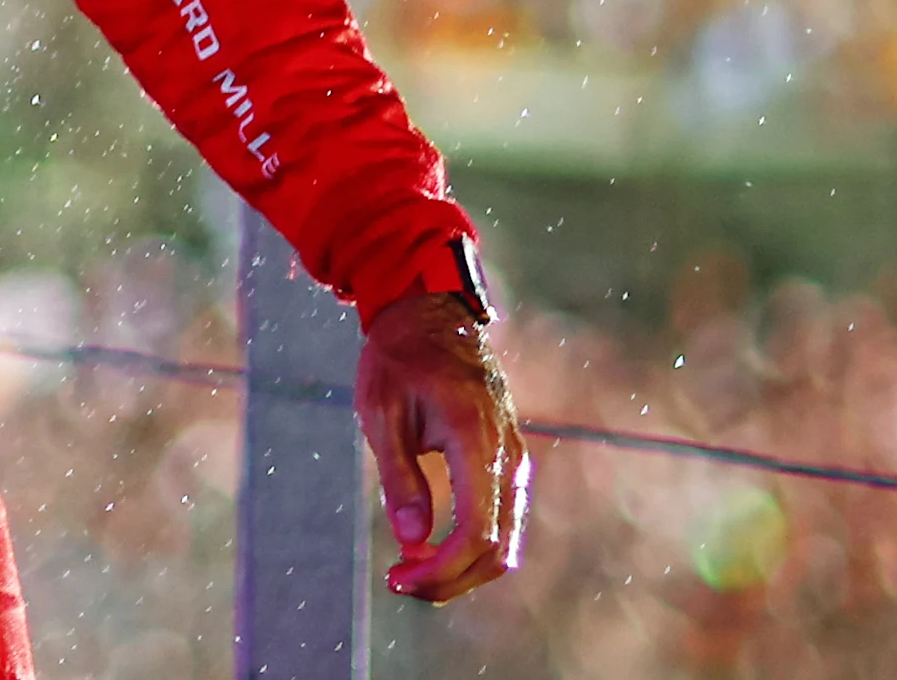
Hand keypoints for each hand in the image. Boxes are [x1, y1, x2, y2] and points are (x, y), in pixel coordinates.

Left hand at [356, 289, 528, 602]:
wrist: (431, 316)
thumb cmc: (398, 359)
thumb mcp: (381, 412)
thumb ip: (399, 476)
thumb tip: (413, 539)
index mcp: (475, 439)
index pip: (478, 533)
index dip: (441, 570)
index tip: (399, 576)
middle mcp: (507, 455)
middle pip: (499, 550)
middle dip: (450, 580)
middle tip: (400, 581)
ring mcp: (515, 458)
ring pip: (507, 542)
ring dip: (462, 569)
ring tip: (412, 569)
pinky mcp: (510, 461)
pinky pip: (503, 520)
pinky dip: (473, 546)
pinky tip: (433, 545)